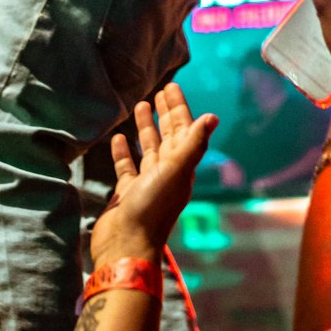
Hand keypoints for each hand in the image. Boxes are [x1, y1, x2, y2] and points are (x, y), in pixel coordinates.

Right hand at [90, 83, 216, 268]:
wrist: (126, 245)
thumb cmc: (151, 208)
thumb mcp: (174, 172)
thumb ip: (192, 144)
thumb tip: (213, 117)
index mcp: (181, 167)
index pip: (183, 130)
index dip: (179, 108)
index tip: (172, 86)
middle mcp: (166, 173)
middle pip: (168, 136)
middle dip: (166, 113)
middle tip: (160, 90)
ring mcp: (146, 183)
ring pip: (149, 148)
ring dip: (146, 128)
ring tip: (141, 106)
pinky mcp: (127, 192)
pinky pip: (127, 165)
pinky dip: (124, 150)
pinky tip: (118, 137)